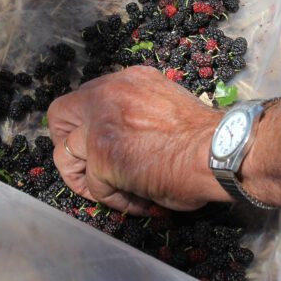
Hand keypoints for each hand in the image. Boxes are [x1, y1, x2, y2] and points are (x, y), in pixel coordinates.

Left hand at [47, 66, 227, 214]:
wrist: (221, 150)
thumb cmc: (206, 137)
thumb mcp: (165, 106)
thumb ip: (138, 112)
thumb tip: (125, 137)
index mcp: (128, 80)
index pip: (89, 97)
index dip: (88, 125)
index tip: (100, 145)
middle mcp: (108, 92)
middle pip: (60, 113)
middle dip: (67, 144)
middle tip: (87, 168)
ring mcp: (100, 123)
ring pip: (66, 153)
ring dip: (88, 178)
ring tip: (120, 191)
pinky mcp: (101, 154)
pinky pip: (93, 184)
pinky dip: (114, 199)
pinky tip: (140, 201)